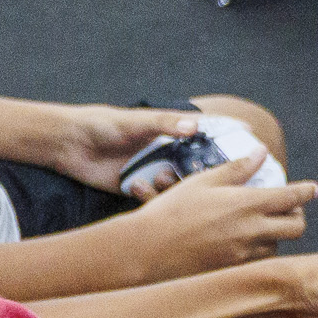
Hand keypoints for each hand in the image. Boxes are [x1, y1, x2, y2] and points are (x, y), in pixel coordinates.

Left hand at [31, 102, 208, 189]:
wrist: (68, 143)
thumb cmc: (102, 124)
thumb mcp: (135, 121)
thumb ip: (165, 124)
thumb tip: (195, 127)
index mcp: (167, 130)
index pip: (203, 129)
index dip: (225, 131)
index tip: (248, 133)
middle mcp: (164, 150)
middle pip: (195, 160)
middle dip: (206, 168)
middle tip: (214, 174)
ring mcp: (151, 169)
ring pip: (177, 182)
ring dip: (177, 183)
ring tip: (166, 177)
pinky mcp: (136, 187)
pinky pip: (154, 197)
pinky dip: (152, 194)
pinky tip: (140, 185)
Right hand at [117, 155, 317, 272]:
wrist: (146, 250)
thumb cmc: (171, 211)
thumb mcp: (204, 182)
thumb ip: (237, 169)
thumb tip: (261, 153)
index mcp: (247, 204)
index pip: (291, 197)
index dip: (306, 192)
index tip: (314, 189)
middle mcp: (252, 232)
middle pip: (296, 227)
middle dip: (298, 217)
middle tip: (288, 210)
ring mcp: (243, 256)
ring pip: (278, 247)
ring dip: (276, 237)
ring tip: (260, 227)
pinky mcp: (232, 273)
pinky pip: (257, 264)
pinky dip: (257, 254)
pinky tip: (242, 245)